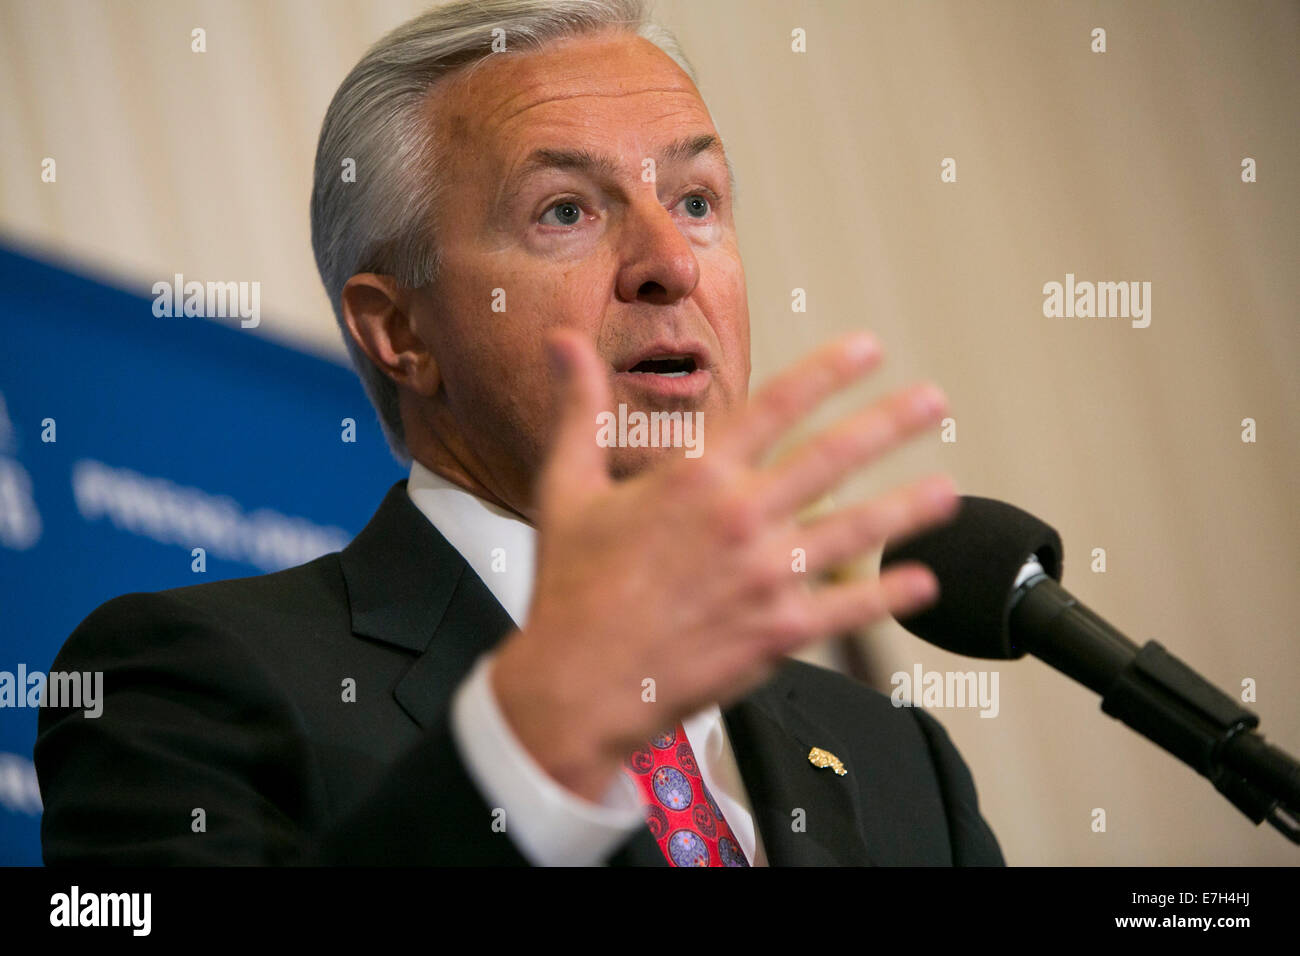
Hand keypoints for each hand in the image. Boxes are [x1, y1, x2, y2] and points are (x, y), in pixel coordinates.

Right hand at [491, 329, 957, 800]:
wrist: (577, 684)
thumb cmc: (572, 590)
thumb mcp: (567, 487)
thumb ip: (578, 409)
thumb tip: (562, 344)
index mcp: (695, 479)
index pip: (776, 405)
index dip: (828, 370)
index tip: (866, 349)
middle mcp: (741, 519)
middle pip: (833, 457)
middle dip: (889, 423)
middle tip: (931, 402)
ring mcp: (766, 577)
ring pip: (856, 530)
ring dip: (907, 506)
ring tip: (947, 490)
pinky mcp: (778, 633)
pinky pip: (848, 609)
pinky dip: (889, 596)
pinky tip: (921, 583)